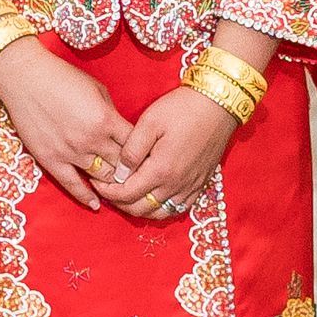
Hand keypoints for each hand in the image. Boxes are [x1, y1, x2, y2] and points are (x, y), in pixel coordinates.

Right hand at [0, 36, 133, 208]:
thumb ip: (112, 114)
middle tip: (137, 178)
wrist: (24, 77)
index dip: (143, 155)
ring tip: (119, 189)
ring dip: (111, 184)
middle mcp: (92, 140)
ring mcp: (71, 152)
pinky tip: (96, 205)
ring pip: (101, 178)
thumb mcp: (98, 89)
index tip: (146, 159)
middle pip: (121, 166)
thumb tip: (121, 132)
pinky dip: (86, 197)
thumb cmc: (62, 77)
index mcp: (106, 120)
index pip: (135, 146)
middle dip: (130, 172)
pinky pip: (72, 185)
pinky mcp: (51, 160)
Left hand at [97, 87, 242, 220]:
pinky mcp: (201, 183)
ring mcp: (190, 186)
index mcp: (160, 170)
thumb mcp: (150, 121)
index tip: (96, 181)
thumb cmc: (183, 108)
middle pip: (141, 208)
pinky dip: (161, 209)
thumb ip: (131, 150)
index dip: (108, 191)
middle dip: (120, 202)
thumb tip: (118, 172)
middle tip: (108, 189)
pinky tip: (153, 199)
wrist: (220, 104)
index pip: (126, 193)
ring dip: (140, 209)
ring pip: (160, 213)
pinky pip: (178, 208)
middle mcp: (176, 184)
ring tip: (127, 196)